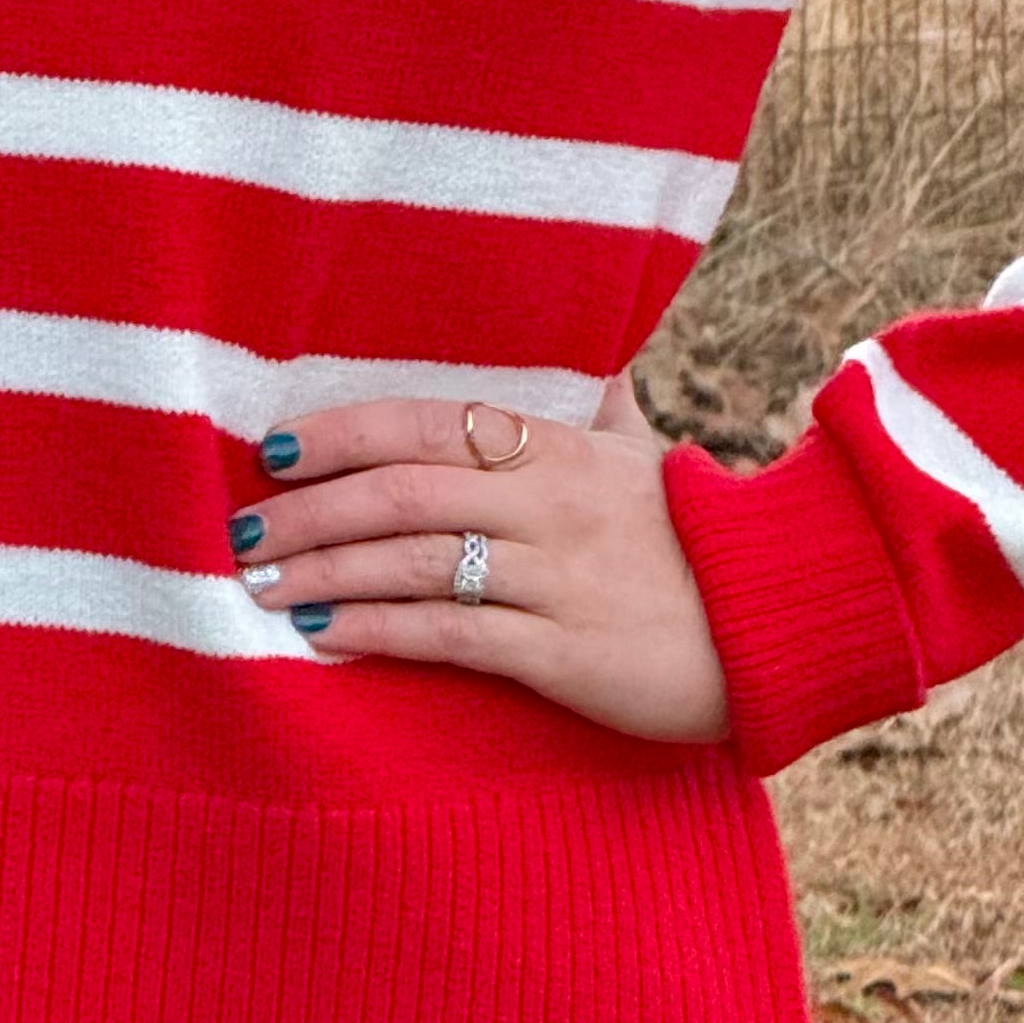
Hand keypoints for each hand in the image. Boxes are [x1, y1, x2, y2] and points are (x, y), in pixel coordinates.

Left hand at [235, 373, 728, 743]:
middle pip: (402, 491)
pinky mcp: (566, 652)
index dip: (343, 432)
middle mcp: (550, 500)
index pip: (427, 422)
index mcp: (558, 446)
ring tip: (259, 584)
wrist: (784, 622)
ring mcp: (557, 576)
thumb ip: (609, 417)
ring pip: (416, 560)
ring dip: (326, 571)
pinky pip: (454, 634)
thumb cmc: (701, 539)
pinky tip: (325, 637)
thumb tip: (606, 370)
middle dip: (310, 510)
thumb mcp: (650, 461)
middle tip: (239, 531)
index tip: (272, 450)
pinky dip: (381, 632)